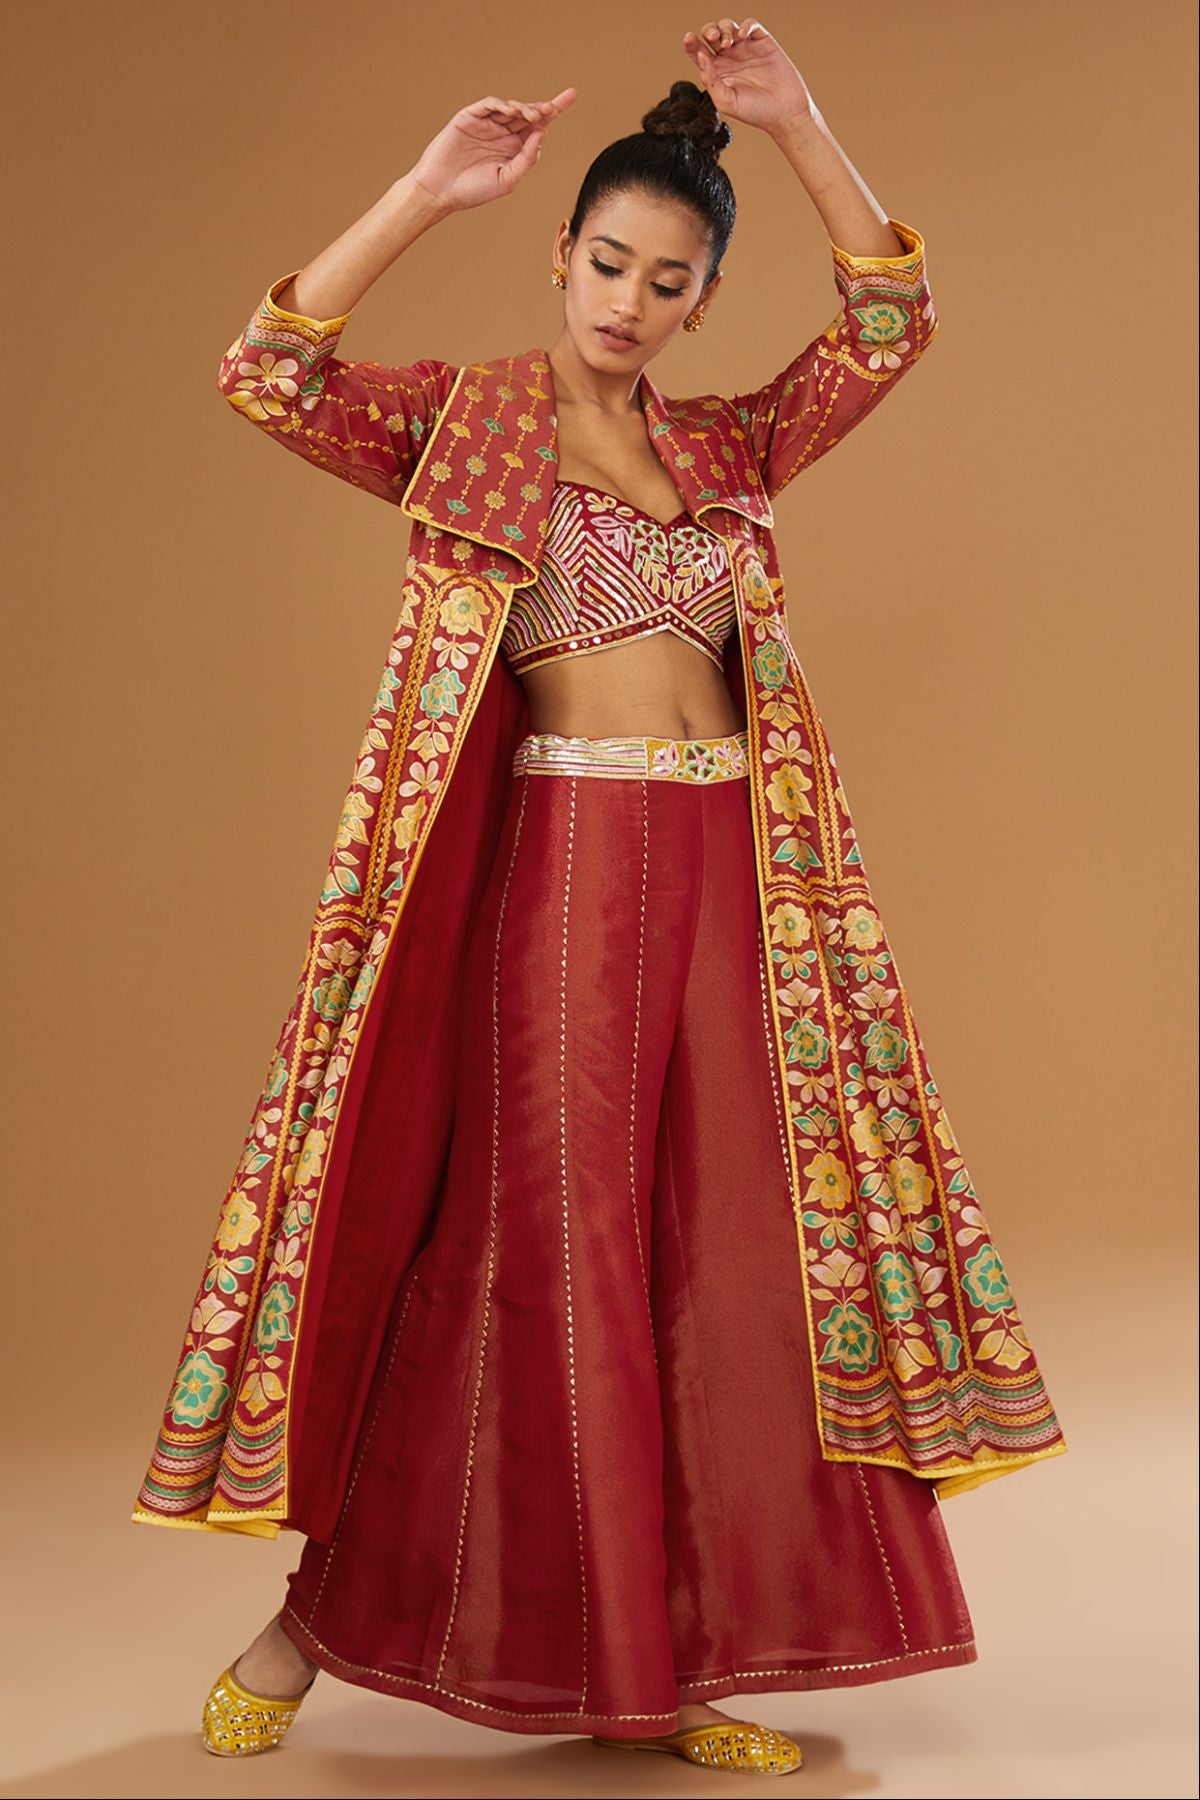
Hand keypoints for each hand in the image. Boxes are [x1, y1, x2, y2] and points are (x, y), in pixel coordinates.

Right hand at [411, 88, 576, 213]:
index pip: (538, 126)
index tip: (572, 96)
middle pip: (528, 114)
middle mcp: (502, 134)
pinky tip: (511, 111)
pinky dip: (501, 104)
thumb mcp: (507, 180)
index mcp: (513, 149)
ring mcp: (486, 124)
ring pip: (511, 108)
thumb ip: (526, 159)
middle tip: (553, 108)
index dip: (554, 110)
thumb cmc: (473, 191)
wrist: (441, 192)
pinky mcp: (469, 118)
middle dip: (543, 109)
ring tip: (533, 115)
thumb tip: (542, 133)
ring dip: (524, 108)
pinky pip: (489, 105)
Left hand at [682, 18, 812, 136]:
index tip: (689, 39)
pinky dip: (745, 26)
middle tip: (714, 39)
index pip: (698, 53)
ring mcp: (745, 49)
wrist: (784, 112)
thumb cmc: (755, 112)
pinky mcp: (762, 42)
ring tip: (728, 43)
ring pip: (728, 26)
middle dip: (709, 31)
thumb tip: (700, 57)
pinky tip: (743, 36)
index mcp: (717, 72)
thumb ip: (711, 81)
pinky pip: (751, 25)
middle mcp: (729, 58)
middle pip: (711, 34)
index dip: (691, 43)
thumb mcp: (727, 101)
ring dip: (725, 29)